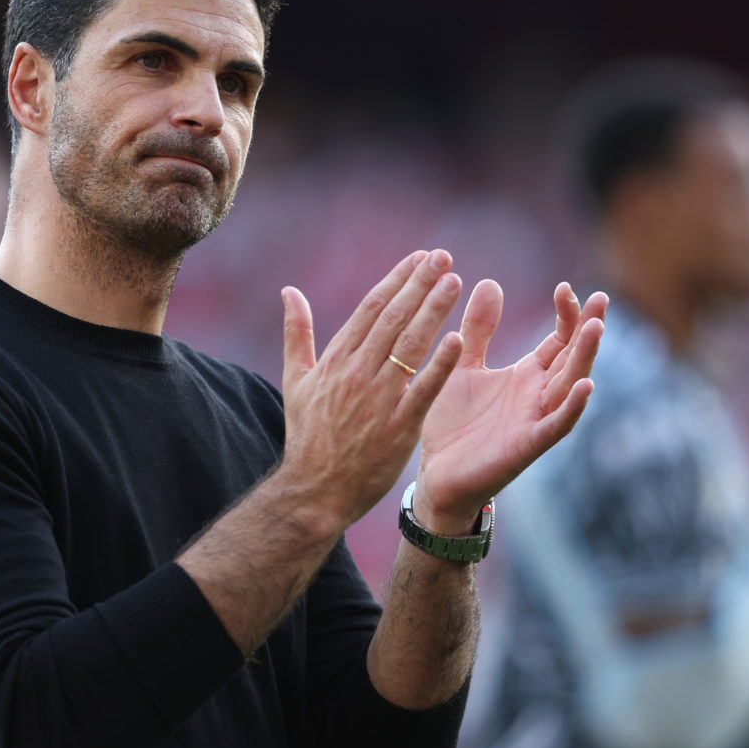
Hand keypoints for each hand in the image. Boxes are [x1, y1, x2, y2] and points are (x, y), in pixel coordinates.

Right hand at [278, 250, 465, 526]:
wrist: (314, 490)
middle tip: (443, 257)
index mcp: (336, 360)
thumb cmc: (306, 436)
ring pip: (409, 345)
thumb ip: (297, 333)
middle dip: (420, 284)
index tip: (419, 258)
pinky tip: (459, 340)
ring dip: (433, 311)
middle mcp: (357, 373)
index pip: (371, 308)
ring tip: (455, 283)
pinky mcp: (398, 427)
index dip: (397, 279)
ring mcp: (378, 399)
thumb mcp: (295, 380)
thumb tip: (289, 291)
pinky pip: (423, 390)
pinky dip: (440, 365)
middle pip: (393, 318)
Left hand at [415, 280, 606, 532]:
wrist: (436, 475)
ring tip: (596, 327)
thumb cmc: (453, 423)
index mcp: (526, 376)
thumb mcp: (463, 365)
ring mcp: (534, 420)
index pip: (559, 340)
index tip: (566, 287)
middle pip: (572, 358)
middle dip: (587, 329)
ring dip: (584, 358)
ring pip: (569, 385)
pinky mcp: (526, 446)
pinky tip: (586, 386)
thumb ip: (478, 329)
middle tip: (600, 298)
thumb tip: (489, 282)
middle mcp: (537, 396)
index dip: (567, 315)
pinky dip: (571, 407)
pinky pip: (555, 426)